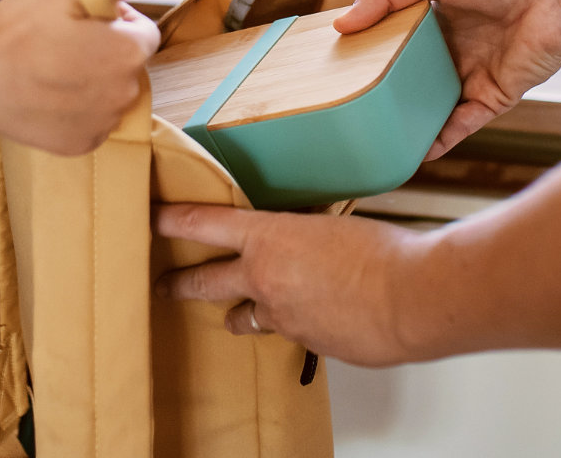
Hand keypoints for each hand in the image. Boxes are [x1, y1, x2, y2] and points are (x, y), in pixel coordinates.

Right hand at [0, 0, 168, 153]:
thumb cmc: (19, 29)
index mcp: (129, 52)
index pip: (141, 31)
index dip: (112, 20)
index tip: (79, 18)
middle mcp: (126, 93)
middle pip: (127, 63)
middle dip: (105, 50)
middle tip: (60, 40)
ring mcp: (104, 123)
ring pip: (110, 93)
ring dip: (93, 80)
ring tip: (50, 67)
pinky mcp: (80, 145)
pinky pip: (91, 122)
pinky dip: (76, 110)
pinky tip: (47, 95)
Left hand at [154, 202, 430, 366]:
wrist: (410, 298)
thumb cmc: (383, 253)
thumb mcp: (330, 224)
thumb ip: (303, 233)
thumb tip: (300, 239)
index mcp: (268, 238)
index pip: (202, 224)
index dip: (171, 220)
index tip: (150, 217)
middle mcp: (263, 279)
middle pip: (203, 282)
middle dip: (180, 283)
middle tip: (164, 285)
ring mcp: (280, 317)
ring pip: (242, 317)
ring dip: (239, 313)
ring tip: (238, 313)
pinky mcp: (304, 343)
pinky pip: (288, 333)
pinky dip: (294, 324)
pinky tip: (314, 317)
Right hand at [335, 0, 560, 157]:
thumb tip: (341, 25)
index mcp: (440, 14)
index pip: (398, 35)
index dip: (373, 48)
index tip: (340, 64)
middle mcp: (455, 46)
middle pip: (415, 74)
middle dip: (389, 90)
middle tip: (351, 106)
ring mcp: (473, 74)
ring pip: (435, 104)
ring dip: (412, 121)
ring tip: (379, 139)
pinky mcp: (494, 97)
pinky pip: (461, 124)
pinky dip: (440, 140)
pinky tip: (416, 153)